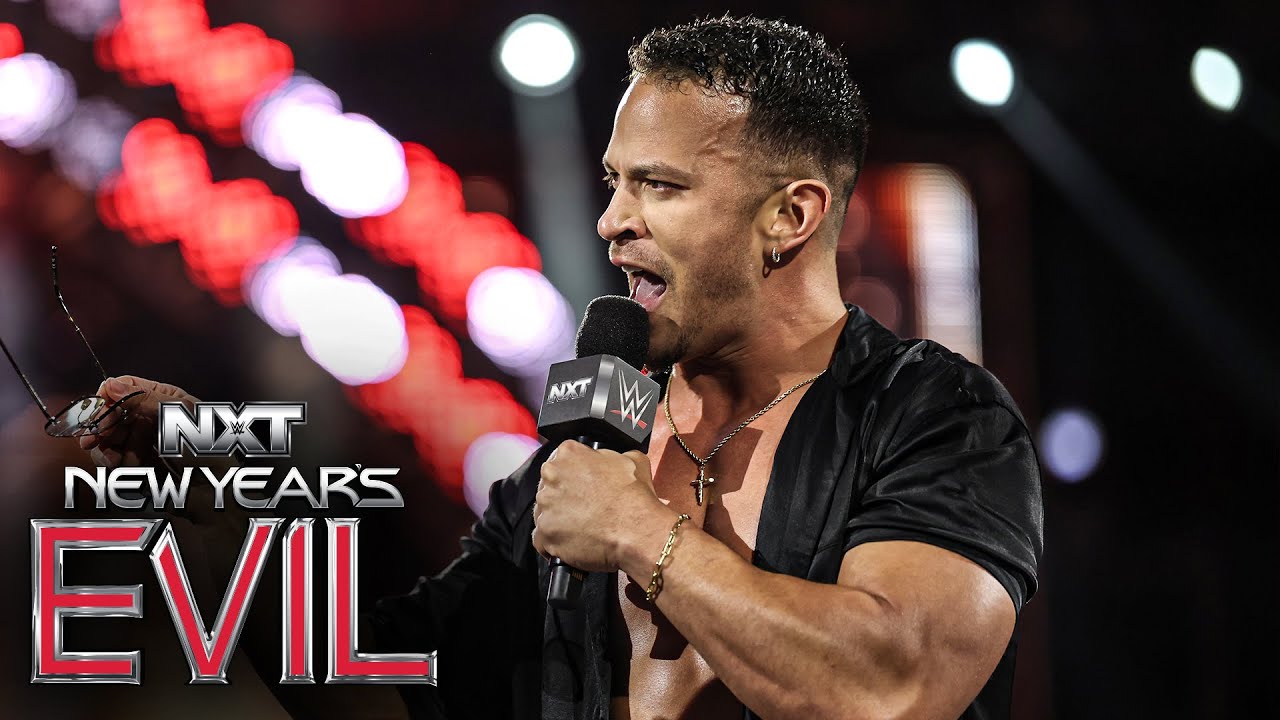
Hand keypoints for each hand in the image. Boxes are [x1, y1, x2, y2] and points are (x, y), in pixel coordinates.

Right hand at [77, 375, 199, 468]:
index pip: (124, 387)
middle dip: (100, 427)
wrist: (218, 493)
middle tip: (91, 441)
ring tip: (117, 461)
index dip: (107, 398)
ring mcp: (143, 440)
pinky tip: (121, 468)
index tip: (98, 413)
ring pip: (106, 437)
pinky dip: (112, 463)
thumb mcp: (178, 419)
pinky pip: (112, 459)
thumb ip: (143, 401)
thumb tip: (110, 383)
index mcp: (165, 397)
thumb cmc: (209, 451)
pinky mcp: (137, 463)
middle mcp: (151, 416)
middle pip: (111, 412)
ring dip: (106, 449)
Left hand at [531, 440, 671, 572]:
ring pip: (545, 513)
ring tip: (582, 528)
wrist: (637, 530)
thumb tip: (607, 460)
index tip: (582, 486)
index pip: (562, 460)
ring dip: (558, 520)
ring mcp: (545, 505)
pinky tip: (572, 543)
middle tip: (585, 509)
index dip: (574, 476)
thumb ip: (610, 456)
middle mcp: (552, 475)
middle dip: (564, 498)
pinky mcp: (545, 533)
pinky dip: (554, 543)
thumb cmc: (635, 498)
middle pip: (550, 487)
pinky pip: (541, 539)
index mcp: (569, 453)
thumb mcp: (633, 459)